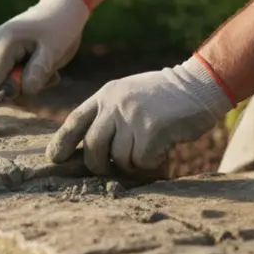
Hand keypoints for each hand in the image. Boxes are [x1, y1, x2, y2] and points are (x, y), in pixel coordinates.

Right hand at [0, 0, 90, 103]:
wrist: (66, 7)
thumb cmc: (61, 26)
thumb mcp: (53, 51)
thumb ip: (37, 72)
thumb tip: (23, 92)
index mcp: (5, 42)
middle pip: (0, 79)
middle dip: (20, 88)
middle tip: (47, 82)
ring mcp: (3, 46)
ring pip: (9, 77)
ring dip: (29, 82)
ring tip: (50, 71)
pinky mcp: (10, 50)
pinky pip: (15, 72)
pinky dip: (30, 76)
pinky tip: (47, 67)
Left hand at [46, 55, 234, 176]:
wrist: (200, 84)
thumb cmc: (164, 97)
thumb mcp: (128, 95)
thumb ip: (109, 115)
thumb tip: (90, 150)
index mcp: (105, 95)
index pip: (74, 121)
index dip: (61, 142)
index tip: (53, 159)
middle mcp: (115, 104)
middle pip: (92, 147)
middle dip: (98, 165)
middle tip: (111, 168)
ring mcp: (133, 116)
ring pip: (119, 158)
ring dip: (133, 163)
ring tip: (148, 150)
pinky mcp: (152, 129)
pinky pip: (142, 161)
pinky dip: (152, 163)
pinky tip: (163, 149)